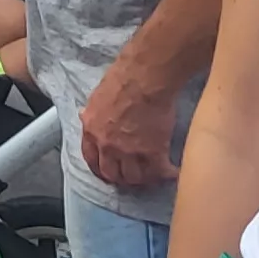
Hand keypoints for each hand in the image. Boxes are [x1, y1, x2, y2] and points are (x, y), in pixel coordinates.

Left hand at [78, 56, 178, 186]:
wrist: (144, 78)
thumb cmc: (122, 79)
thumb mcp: (97, 97)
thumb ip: (92, 113)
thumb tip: (84, 116)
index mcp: (91, 131)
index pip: (91, 159)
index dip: (101, 169)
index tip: (109, 172)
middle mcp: (107, 145)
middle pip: (112, 174)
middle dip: (122, 179)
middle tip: (134, 178)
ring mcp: (129, 151)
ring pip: (135, 178)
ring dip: (145, 179)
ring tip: (154, 175)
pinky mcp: (152, 152)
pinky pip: (159, 172)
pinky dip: (168, 174)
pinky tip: (174, 172)